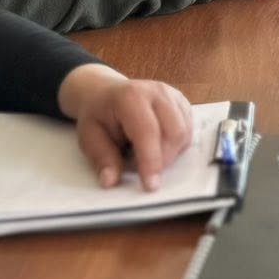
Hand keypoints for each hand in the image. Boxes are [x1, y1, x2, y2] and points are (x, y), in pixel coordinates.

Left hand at [57, 63, 194, 190]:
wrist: (105, 94)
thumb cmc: (99, 115)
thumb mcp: (89, 137)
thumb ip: (102, 158)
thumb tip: (110, 180)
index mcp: (130, 97)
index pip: (148, 131)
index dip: (151, 161)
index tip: (150, 185)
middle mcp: (156, 92)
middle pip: (174, 132)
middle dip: (163, 160)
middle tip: (144, 170)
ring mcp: (171, 95)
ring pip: (184, 133)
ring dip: (171, 153)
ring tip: (147, 153)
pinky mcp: (181, 102)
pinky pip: (188, 130)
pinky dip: (177, 145)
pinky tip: (159, 145)